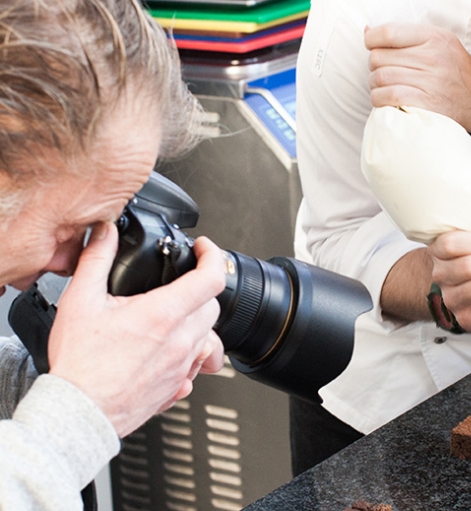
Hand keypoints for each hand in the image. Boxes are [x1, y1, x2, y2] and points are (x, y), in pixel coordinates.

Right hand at [48, 222, 224, 436]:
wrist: (78, 415)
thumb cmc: (80, 366)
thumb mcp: (80, 301)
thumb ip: (96, 260)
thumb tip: (105, 233)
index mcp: (162, 314)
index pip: (211, 277)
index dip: (213, 254)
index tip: (203, 248)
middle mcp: (180, 341)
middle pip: (213, 304)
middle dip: (201, 287)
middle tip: (180, 283)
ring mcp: (183, 366)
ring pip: (210, 334)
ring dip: (197, 319)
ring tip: (172, 317)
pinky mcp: (179, 387)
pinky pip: (199, 363)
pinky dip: (191, 350)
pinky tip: (169, 348)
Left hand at [364, 22, 470, 139]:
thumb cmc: (455, 72)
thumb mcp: (440, 43)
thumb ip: (407, 36)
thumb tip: (368, 31)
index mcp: (434, 37)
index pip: (388, 32)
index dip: (371, 39)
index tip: (371, 46)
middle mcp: (432, 57)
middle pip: (379, 57)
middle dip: (373, 66)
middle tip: (380, 71)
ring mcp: (429, 81)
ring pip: (380, 78)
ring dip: (374, 85)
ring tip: (382, 86)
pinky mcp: (425, 103)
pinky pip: (388, 97)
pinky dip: (379, 99)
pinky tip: (384, 99)